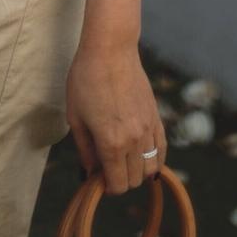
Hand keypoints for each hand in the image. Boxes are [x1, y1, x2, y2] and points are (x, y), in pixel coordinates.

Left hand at [65, 37, 165, 194]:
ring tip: (122, 158)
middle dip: (120, 179)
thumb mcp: (75, 116)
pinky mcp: (156, 116)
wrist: (110, 48)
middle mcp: (134, 140)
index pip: (117, 185)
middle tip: (106, 165)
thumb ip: (84, 149)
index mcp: (111, 143)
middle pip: (134, 180)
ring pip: (151, 168)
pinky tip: (142, 154)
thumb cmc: (86, 79)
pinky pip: (161, 149)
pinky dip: (154, 158)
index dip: (106, 187)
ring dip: (137, 170)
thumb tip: (90, 171)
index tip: (97, 178)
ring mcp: (148, 128)